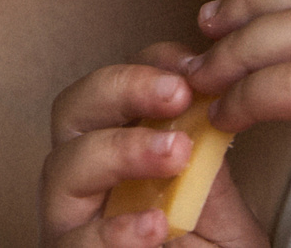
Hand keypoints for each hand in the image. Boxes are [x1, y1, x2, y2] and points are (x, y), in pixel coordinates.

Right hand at [42, 42, 268, 247]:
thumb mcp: (217, 207)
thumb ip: (211, 155)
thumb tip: (226, 86)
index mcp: (113, 155)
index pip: (112, 89)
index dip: (145, 64)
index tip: (195, 62)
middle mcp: (81, 186)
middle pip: (72, 111)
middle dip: (121, 88)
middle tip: (179, 91)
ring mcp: (69, 227)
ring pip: (63, 168)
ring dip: (120, 150)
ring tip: (176, 153)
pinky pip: (77, 245)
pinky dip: (113, 232)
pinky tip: (154, 225)